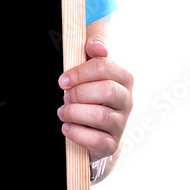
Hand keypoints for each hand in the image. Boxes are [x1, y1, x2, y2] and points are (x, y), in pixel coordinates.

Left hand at [57, 37, 133, 175]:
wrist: (97, 130)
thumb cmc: (92, 94)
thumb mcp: (92, 71)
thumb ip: (94, 53)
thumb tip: (96, 45)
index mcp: (123, 78)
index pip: (104, 67)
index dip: (79, 73)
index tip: (62, 80)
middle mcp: (126, 100)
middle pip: (106, 90)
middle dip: (79, 93)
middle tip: (65, 97)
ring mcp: (121, 123)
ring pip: (99, 116)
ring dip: (74, 113)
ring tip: (64, 112)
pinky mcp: (111, 144)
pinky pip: (96, 140)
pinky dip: (76, 133)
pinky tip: (67, 127)